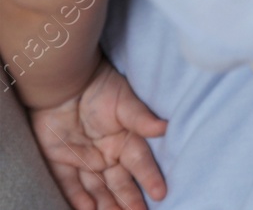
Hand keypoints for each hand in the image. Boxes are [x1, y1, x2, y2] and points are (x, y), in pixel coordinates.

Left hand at [29, 57, 166, 209]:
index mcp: (126, 140)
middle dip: (129, 200)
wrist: (64, 82)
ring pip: (97, 188)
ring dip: (107, 204)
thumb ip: (141, 118)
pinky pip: (70, 184)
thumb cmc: (100, 88)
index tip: (161, 193)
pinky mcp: (61, 161)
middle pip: (120, 182)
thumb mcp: (125, 102)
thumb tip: (164, 127)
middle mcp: (108, 153)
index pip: (140, 163)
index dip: (150, 178)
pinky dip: (78, 198)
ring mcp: (85, 159)